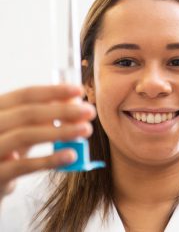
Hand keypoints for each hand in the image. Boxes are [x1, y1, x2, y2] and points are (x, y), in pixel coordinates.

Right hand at [0, 84, 95, 199]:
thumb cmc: (9, 150)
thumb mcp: (24, 129)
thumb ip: (45, 116)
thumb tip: (76, 101)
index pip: (26, 94)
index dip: (54, 91)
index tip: (80, 90)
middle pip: (29, 113)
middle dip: (63, 110)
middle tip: (90, 111)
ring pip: (27, 135)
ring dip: (61, 131)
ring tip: (86, 129)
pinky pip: (24, 166)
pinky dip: (50, 159)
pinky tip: (72, 156)